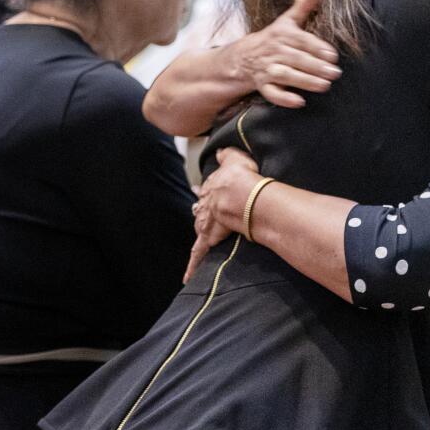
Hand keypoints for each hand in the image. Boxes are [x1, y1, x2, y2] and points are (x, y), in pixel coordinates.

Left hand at [185, 148, 262, 281]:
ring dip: (199, 236)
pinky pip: (198, 254)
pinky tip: (186, 278)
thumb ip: (227, 155)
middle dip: (201, 212)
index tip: (201, 190)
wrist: (241, 195)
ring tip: (199, 243)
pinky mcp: (208, 239)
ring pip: (199, 230)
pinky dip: (192, 266)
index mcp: (213, 187)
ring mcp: (205, 222)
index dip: (206, 191)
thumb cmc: (243, 179)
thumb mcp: (236, 159)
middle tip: (198, 213)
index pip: (208, 190)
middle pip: (201, 210)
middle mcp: (206, 205)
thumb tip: (220, 151)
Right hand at [232, 0, 340, 108]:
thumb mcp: (287, 20)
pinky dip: (284, 98)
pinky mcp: (264, 85)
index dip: (317, 47)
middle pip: (297, 59)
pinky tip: (299, 102)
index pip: (302, 41)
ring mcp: (268, 69)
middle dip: (316, 66)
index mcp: (283, 34)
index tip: (332, 55)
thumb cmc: (273, 38)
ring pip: (286, 75)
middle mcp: (275, 51)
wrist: (244, 56)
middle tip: (335, 73)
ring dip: (305, 81)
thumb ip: (304, 4)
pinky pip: (272, 93)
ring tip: (324, 86)